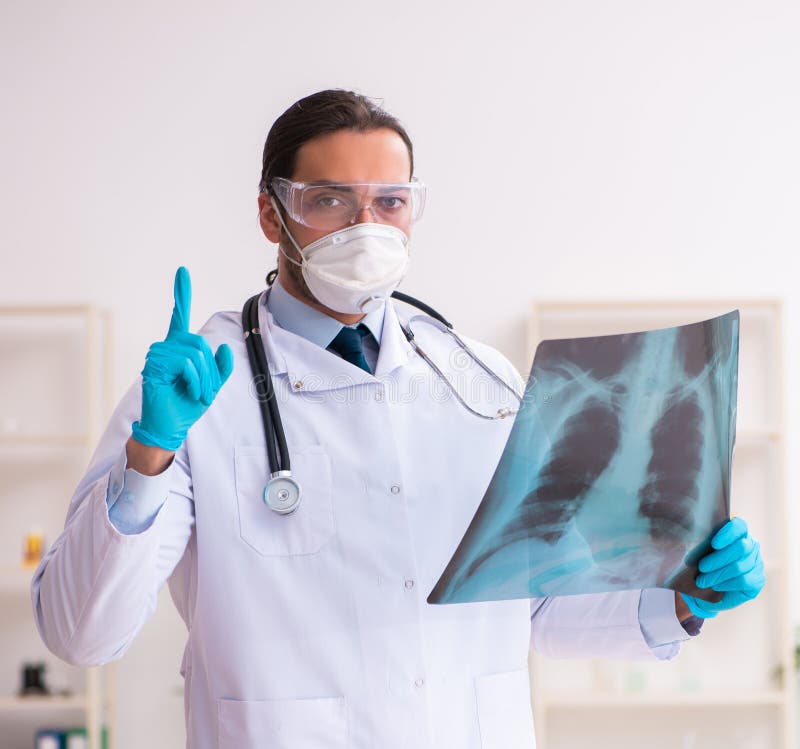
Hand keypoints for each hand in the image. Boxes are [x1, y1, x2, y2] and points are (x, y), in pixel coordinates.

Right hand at [131, 267, 233, 450]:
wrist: (169, 427)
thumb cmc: (186, 406)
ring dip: (204, 378)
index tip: (182, 271)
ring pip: (195, 353)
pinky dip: (196, 380)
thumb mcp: (211, 385)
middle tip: (206, 390)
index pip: (179, 315)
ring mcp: (157, 355)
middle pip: (199, 343)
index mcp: (178, 348)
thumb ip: (219, 367)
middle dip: (210, 369)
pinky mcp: (154, 365)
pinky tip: (191, 392)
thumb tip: (224, 347)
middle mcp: (165, 347)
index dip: (181, 293)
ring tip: (197, 393)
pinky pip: (186, 363)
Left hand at [680, 517, 764, 617]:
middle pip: (740, 548)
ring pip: (739, 566)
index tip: (713, 544)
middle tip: (701, 567)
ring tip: (702, 580)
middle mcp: (750, 545)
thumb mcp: (699, 551)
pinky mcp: (758, 579)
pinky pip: (744, 580)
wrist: (707, 590)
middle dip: (718, 559)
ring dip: (718, 574)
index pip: (739, 526)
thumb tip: (688, 538)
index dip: (728, 533)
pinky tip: (715, 586)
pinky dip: (727, 584)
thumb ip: (700, 542)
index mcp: (737, 532)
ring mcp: (756, 562)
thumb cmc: (702, 565)